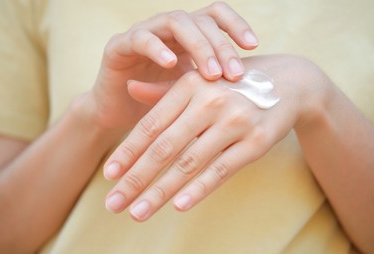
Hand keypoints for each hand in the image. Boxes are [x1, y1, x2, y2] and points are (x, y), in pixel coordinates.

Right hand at [85, 2, 257, 132]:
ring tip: (211, 74)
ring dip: (198, 46)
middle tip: (234, 73)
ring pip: (175, 22)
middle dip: (221, 45)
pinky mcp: (119, 46)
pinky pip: (140, 38)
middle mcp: (166, 30)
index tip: (254, 46)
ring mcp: (143, 34)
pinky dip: (157, 48)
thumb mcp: (192, 95)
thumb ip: (213, 85)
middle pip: (200, 20)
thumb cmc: (160, 106)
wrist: (119, 117)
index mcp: (186, 38)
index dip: (235, 25)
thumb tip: (254, 90)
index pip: (215, 16)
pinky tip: (172, 63)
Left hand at [103, 55, 327, 220]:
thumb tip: (129, 89)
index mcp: (191, 85)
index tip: (108, 175)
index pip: (150, 124)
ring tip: (137, 212)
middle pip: (164, 148)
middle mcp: (210, 102)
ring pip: (189, 163)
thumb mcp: (200, 80)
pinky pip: (222, 170)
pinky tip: (179, 206)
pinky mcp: (256, 142)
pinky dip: (199, 189)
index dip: (127, 151)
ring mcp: (235, 123)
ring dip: (160, 191)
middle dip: (136, 179)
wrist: (289, 83)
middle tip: (114, 203)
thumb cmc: (235, 84)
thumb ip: (164, 90)